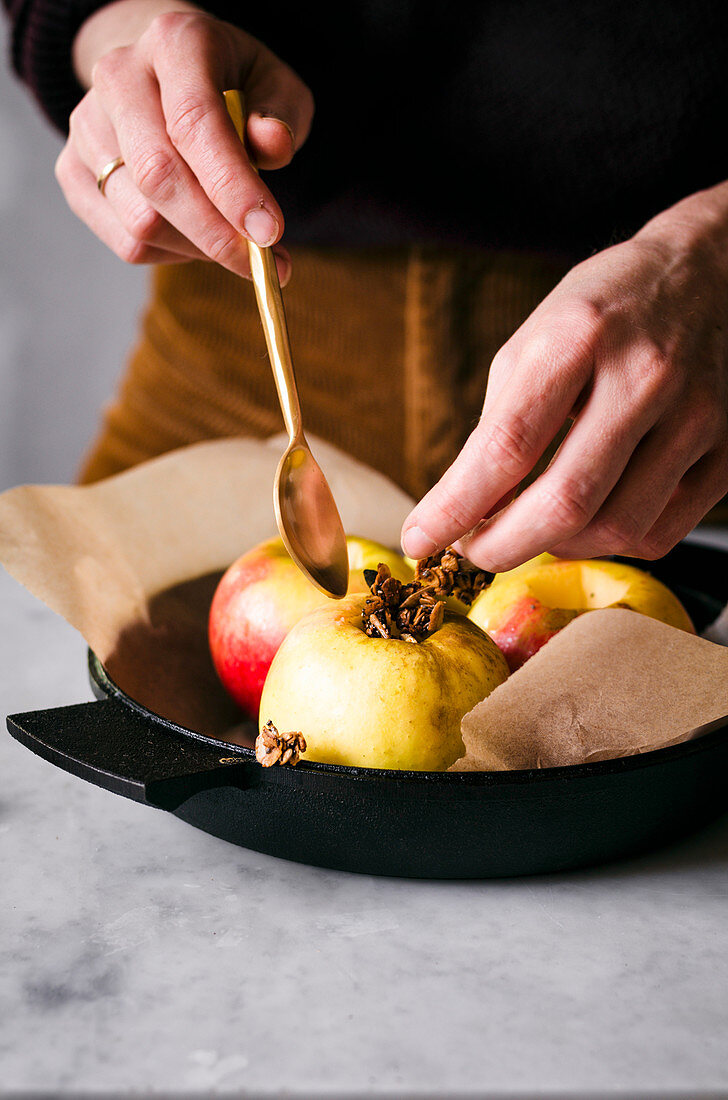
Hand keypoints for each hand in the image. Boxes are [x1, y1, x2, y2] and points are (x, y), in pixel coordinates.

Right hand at [55, 0, 313, 282]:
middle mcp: (118, 77)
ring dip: (199, 248)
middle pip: (159, 177)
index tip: (268, 233)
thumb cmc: (233, 86)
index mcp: (174, 43)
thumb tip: (273, 144)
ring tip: (231, 238)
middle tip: (262, 263)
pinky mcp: (73, 171)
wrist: (170, 77)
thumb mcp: (273, 87)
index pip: (194, 122)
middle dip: (215, 233)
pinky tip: (196, 234)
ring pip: (142, 221)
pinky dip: (173, 254)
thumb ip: (280, 115)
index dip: (232, 186)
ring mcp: (87, 126)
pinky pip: (127, 241)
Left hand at [401, 184, 727, 569]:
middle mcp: (645, 377)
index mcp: (580, 337)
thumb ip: (497, 425)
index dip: (456, 507)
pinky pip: (660, 533)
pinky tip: (587, 523)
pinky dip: (610, 545)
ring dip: (556, 548)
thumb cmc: (606, 311)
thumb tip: (463, 510)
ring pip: (615, 529)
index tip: (421, 539)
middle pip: (565, 501)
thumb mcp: (535, 343)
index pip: (507, 447)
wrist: (712, 273)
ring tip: (529, 530)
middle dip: (502, 546)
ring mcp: (697, 416)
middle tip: (472, 552)